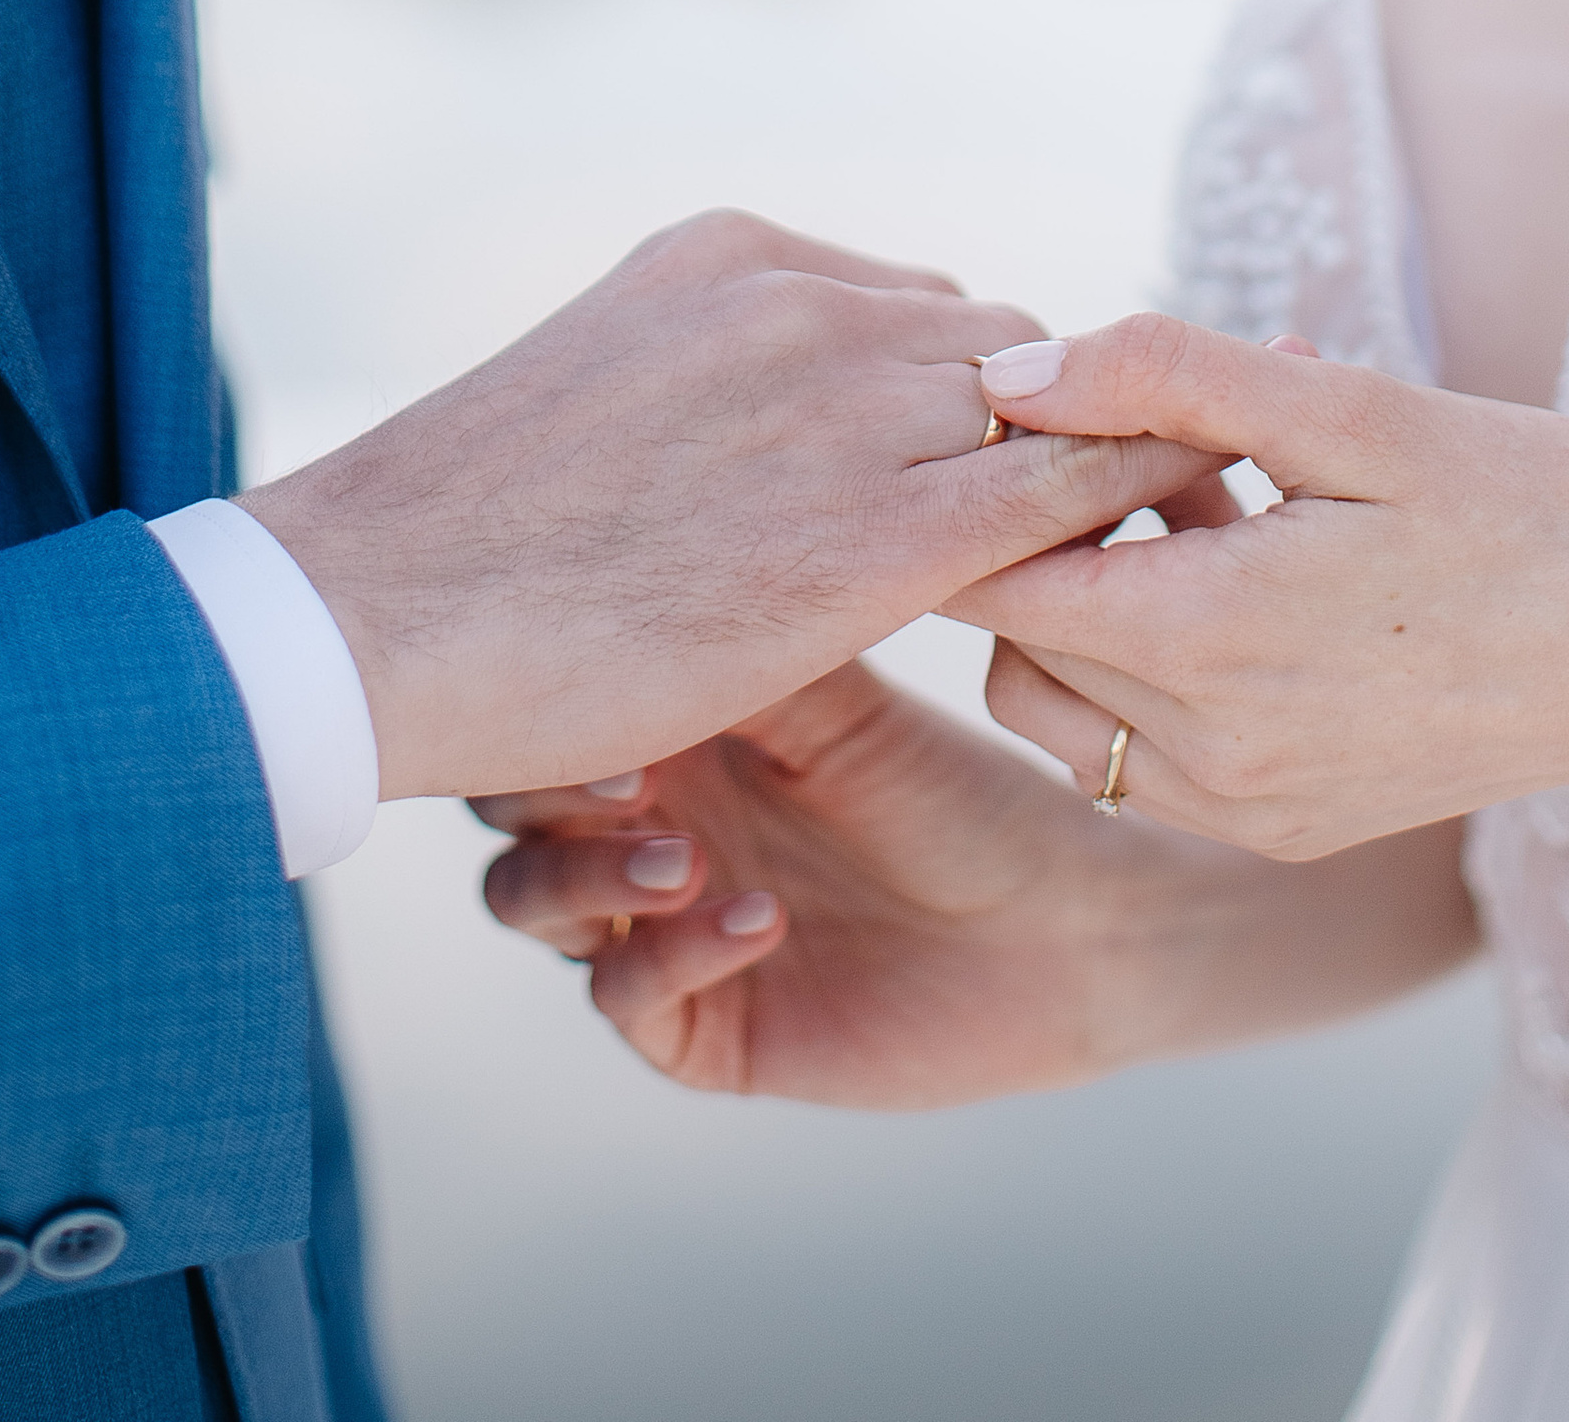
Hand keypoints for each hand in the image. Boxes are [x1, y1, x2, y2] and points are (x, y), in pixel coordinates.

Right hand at [241, 216, 1212, 803]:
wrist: (371, 615)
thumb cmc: (465, 539)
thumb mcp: (601, 382)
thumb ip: (710, 375)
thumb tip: (774, 427)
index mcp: (733, 254)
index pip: (924, 305)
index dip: (979, 388)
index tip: (1011, 453)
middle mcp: (803, 302)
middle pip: (1006, 346)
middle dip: (1045, 425)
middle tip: (1089, 518)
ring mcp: (842, 410)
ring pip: (1051, 411)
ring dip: (1092, 474)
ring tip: (1137, 552)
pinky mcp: (871, 543)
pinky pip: (1058, 502)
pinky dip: (1112, 523)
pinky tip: (1138, 584)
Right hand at [473, 662, 1166, 1103]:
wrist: (1064, 927)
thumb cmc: (962, 790)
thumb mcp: (844, 700)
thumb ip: (743, 636)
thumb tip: (634, 544)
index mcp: (666, 722)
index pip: (542, 698)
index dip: (542, 688)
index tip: (594, 678)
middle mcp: (641, 817)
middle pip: (505, 797)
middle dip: (536, 782)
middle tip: (625, 773)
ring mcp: (657, 922)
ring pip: (533, 899)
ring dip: (586, 873)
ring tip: (682, 860)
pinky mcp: (699, 1025)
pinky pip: (626, 996)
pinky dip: (671, 954)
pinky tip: (758, 920)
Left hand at [955, 316, 1568, 856]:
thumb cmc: (1526, 507)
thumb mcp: (1349, 410)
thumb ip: (1163, 378)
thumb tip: (1009, 375)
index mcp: (1205, 638)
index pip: (987, 575)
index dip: (1003, 483)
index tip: (1073, 414)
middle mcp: (1205, 753)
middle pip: (1015, 638)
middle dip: (1052, 540)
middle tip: (1168, 453)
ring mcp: (1242, 809)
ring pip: (1058, 709)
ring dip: (1094, 612)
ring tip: (1209, 517)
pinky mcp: (1279, 831)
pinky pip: (1136, 760)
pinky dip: (1147, 676)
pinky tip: (1248, 587)